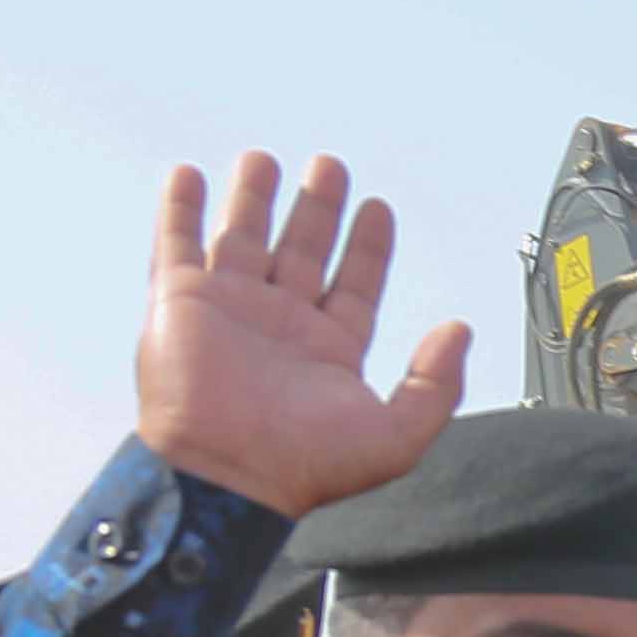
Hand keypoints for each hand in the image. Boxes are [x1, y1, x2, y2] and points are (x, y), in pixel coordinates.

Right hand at [142, 155, 471, 519]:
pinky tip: (189, 177)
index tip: (378, 208)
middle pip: (303, 250)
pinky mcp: (179, 302)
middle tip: (331, 166)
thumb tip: (459, 330)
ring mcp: (229, 310)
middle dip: (318, 208)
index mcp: (329, 350)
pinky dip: (180, 209)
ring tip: (264, 160)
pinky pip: (177, 245)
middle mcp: (280, 325)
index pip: (355, 285)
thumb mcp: (397, 437)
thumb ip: (436, 385)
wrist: (227, 476)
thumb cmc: (305, 467)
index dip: (368, 246)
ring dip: (255, 198)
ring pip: (244, 238)